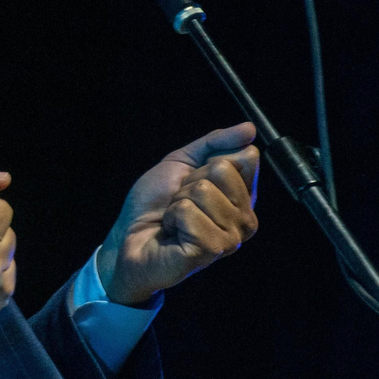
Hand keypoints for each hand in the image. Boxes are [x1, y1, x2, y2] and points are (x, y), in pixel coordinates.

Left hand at [97, 123, 258, 305]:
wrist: (128, 239)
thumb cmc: (155, 204)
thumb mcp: (183, 162)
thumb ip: (216, 143)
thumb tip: (250, 128)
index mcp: (243, 197)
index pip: (246, 156)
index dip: (208, 161)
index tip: (193, 180)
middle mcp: (245, 218)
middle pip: (223, 169)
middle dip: (190, 181)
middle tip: (180, 203)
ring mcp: (232, 237)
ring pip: (204, 191)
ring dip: (178, 202)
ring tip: (174, 220)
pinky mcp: (213, 250)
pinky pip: (190, 213)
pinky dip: (172, 217)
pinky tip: (173, 233)